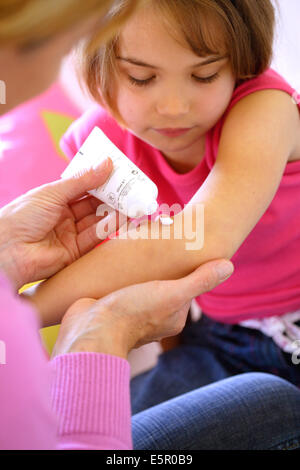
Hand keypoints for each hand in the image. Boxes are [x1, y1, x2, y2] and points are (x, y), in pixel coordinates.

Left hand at [0, 158, 123, 289]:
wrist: (7, 250)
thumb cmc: (22, 216)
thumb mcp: (53, 192)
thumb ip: (82, 181)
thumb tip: (106, 163)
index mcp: (56, 199)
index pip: (84, 187)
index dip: (101, 179)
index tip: (120, 172)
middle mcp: (64, 216)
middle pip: (94, 204)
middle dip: (112, 196)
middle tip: (131, 187)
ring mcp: (70, 234)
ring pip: (97, 220)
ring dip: (114, 211)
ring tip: (132, 201)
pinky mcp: (75, 252)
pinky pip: (95, 238)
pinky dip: (108, 227)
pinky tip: (120, 217)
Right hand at [52, 259, 233, 358]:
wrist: (90, 330)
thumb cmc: (134, 312)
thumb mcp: (172, 293)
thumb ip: (199, 280)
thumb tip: (229, 265)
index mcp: (173, 318)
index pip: (184, 288)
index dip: (182, 270)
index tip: (178, 252)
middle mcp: (154, 319)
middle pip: (162, 288)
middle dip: (160, 270)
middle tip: (155, 250)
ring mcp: (131, 315)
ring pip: (141, 288)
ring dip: (139, 273)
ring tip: (137, 255)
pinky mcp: (112, 308)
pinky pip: (122, 290)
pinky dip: (122, 278)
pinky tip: (118, 266)